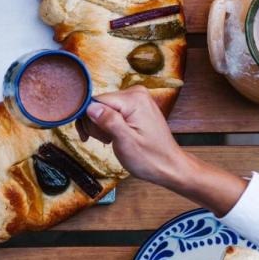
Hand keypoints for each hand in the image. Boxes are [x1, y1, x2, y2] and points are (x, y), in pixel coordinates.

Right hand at [78, 86, 246, 215]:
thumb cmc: (150, 158)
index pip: (96, 100)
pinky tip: (113, 135)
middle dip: (95, 123)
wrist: (169, 166)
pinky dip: (108, 123)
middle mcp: (135, 93)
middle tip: (105, 140)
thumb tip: (90, 107)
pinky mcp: (136, 105)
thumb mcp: (126, 142)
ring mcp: (137, 98)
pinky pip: (112, 110)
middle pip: (99, 102)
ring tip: (111, 139)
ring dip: (101, 125)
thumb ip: (109, 121)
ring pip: (103, 107)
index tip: (89, 136)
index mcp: (134, 99)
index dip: (89, 119)